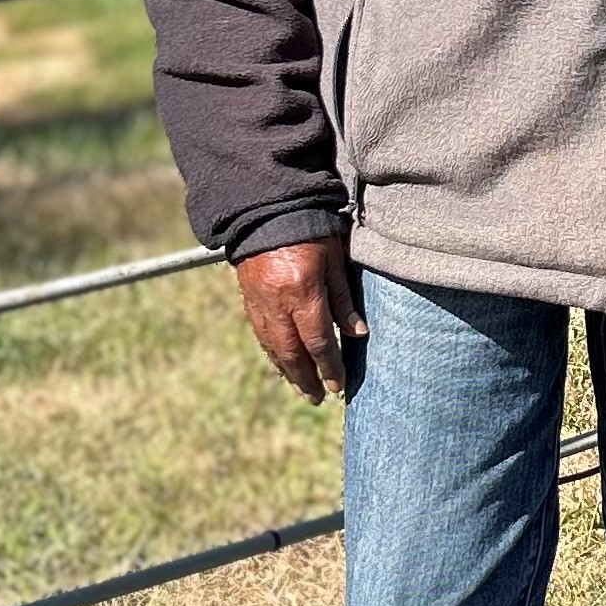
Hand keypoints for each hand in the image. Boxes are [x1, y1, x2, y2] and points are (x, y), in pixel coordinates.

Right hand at [233, 232, 365, 402]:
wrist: (264, 207)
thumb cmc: (310, 227)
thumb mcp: (335, 258)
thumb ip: (343, 298)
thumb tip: (357, 334)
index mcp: (303, 291)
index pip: (318, 341)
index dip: (329, 367)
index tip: (337, 387)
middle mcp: (277, 302)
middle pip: (292, 352)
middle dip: (306, 378)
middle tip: (316, 398)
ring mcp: (259, 302)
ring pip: (273, 346)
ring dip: (287, 371)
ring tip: (300, 388)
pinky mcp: (248, 298)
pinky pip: (260, 333)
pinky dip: (272, 352)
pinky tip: (281, 362)